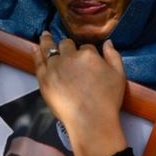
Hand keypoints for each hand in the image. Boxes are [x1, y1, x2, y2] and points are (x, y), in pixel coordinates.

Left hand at [34, 32, 128, 155]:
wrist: (91, 120)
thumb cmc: (107, 100)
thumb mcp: (119, 76)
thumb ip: (114, 56)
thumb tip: (108, 42)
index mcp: (88, 54)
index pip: (86, 47)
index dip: (87, 53)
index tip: (87, 59)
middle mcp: (69, 57)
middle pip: (66, 45)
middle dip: (67, 46)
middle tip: (66, 46)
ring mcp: (54, 67)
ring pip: (49, 48)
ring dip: (47, 40)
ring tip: (45, 35)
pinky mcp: (44, 79)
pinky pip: (38, 62)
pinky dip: (37, 53)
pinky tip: (36, 48)